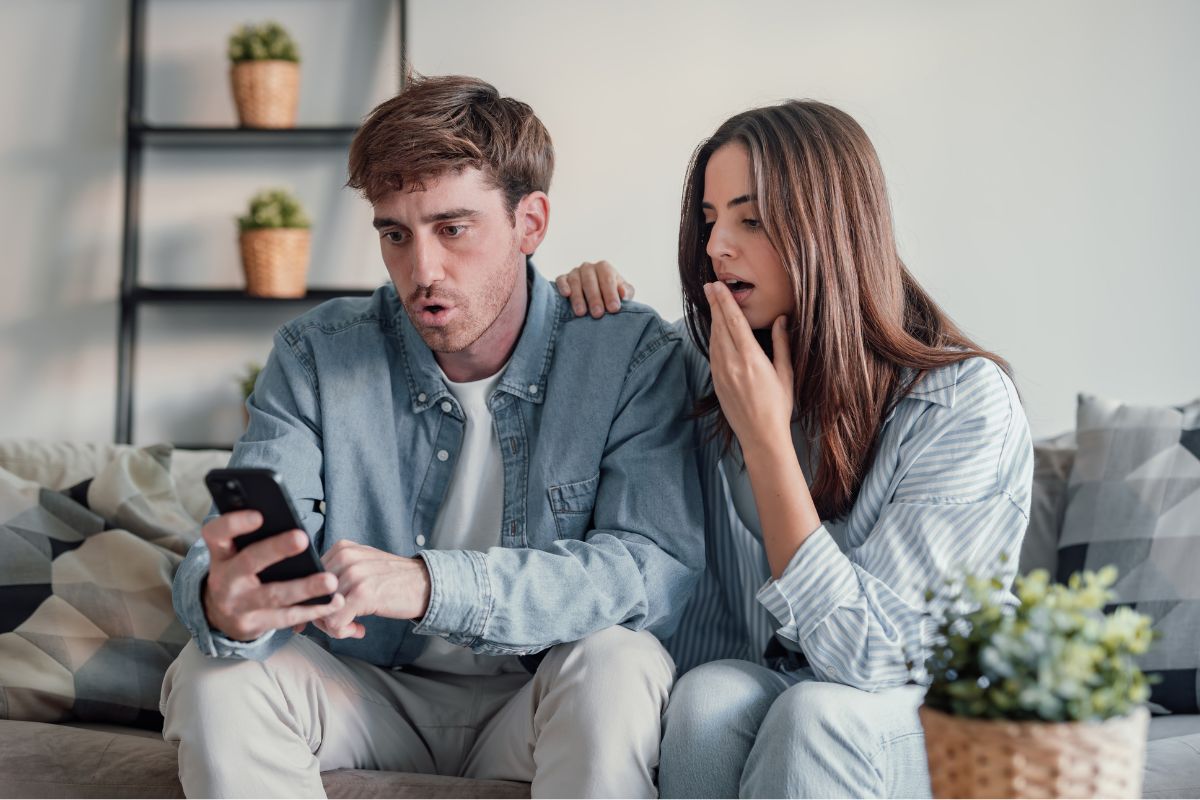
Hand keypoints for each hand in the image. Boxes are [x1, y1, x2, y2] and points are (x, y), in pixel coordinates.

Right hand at [201, 511, 344, 641]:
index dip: (235, 523)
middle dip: (276, 549)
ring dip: (304, 588)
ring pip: (273, 594)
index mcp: (221, 553)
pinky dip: (313, 609)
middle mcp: (224, 579)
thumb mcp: (236, 554)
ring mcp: (237, 605)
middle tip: (302, 538)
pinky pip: (286, 617)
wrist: (222, 615)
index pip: (217, 533)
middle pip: (249, 561)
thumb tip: (293, 524)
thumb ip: (254, 538)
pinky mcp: (252, 625)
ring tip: (331, 581)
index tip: (259, 515)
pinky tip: (333, 602)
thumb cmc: (240, 572)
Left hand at [306, 540, 431, 638]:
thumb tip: (305, 603)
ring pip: (321, 611)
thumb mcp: (362, 566)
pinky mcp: (362, 594)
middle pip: (311, 596)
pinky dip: (343, 632)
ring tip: (354, 626)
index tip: (323, 614)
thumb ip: (336, 576)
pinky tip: (359, 629)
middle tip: (342, 623)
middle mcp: (345, 557)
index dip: (312, 600)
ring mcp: (353, 575)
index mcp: (341, 548)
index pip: (308, 578)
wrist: (425, 584)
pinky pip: (335, 622)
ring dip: (335, 627)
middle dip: (322, 616)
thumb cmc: (391, 580)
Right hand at [555, 260, 634, 317]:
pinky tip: (566, 295)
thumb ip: (626, 292)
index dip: (611, 294)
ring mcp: (574, 272)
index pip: (608, 279)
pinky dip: (563, 286)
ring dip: (578, 297)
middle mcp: (588, 268)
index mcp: (604, 268)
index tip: (614, 308)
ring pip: (575, 282)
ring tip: (581, 313)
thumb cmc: (612, 295)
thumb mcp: (623, 294)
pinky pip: (561, 280)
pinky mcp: (563, 279)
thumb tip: (623, 293)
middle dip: (594, 298)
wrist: (598, 298)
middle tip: (598, 314)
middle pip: (590, 281)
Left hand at [703, 281, 793, 451]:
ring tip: (711, 303)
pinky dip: (713, 337)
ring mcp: (721, 373)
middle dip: (714, 304)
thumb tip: (781, 319)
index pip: (734, 322)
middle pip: (720, 326)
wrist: (760, 436)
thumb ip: (782, 344)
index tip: (717, 287)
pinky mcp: (716, 382)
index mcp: (751, 359)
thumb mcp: (785, 374)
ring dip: (712, 319)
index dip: (724, 302)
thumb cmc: (778, 407)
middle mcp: (732, 363)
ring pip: (713, 338)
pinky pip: (712, 353)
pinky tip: (714, 330)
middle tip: (709, 287)